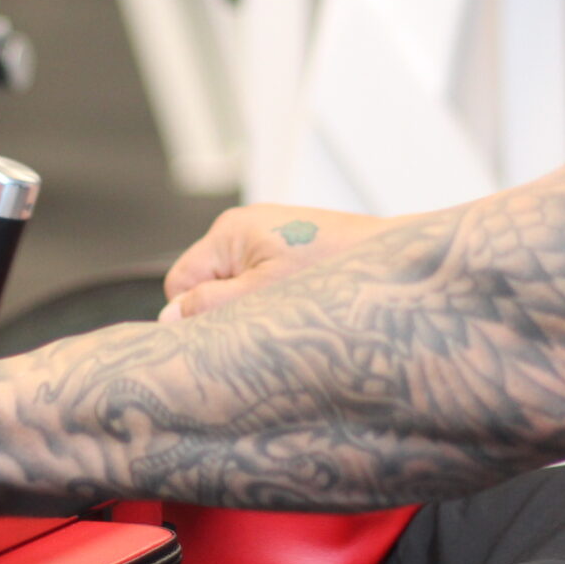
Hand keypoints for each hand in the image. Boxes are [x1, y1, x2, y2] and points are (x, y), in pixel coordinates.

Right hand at [160, 204, 392, 320]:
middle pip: (204, 283)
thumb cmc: (333, 273)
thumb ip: (210, 306)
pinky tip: (298, 306)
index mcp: (227, 232)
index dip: (192, 315)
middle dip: (223, 311)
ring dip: (249, 307)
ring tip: (286, 316)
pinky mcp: (291, 245)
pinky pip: (260, 278)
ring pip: (234, 284)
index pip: (179, 283)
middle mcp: (242, 226)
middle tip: (259, 328)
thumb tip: (168, 318)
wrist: (396, 261)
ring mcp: (268, 233)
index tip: (220, 337)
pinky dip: (271, 297)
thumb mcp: (261, 297)